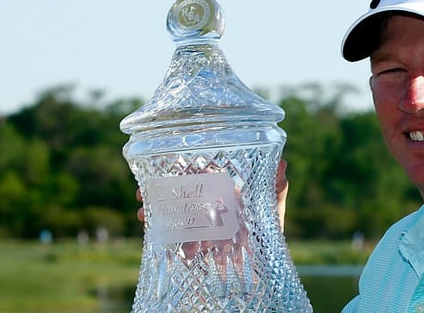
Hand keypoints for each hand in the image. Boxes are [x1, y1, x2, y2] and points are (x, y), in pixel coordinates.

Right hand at [136, 159, 288, 231]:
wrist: (269, 261)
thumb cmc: (271, 227)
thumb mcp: (274, 205)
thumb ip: (277, 186)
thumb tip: (282, 163)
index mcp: (223, 189)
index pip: (198, 174)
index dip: (181, 170)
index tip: (164, 168)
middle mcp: (209, 204)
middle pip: (178, 193)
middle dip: (159, 192)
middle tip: (141, 193)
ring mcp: (201, 225)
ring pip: (174, 215)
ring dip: (156, 214)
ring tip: (142, 216)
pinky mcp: (199, 245)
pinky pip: (178, 240)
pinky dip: (167, 240)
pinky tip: (160, 241)